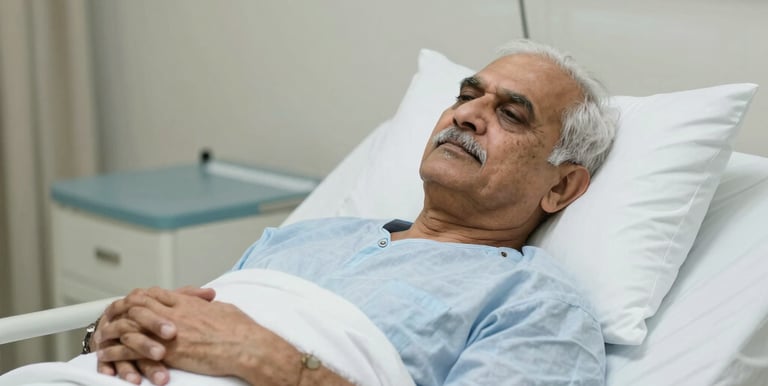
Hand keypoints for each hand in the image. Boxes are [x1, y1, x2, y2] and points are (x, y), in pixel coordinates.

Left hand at [97, 288, 303, 385]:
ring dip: (114, 330)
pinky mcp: (167, 351)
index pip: (157, 293)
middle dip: (122, 310)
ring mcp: (169, 331)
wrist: (246, 346)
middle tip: (112, 317)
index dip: (143, 297)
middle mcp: (175, 314)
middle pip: (138, 304)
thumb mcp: (225, 310)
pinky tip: (108, 357)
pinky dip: (117, 353)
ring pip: (131, 324)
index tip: (134, 302)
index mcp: (188, 304)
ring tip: (103, 337)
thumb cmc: (242, 331)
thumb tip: (210, 305)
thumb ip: (210, 307)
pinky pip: (133, 349)